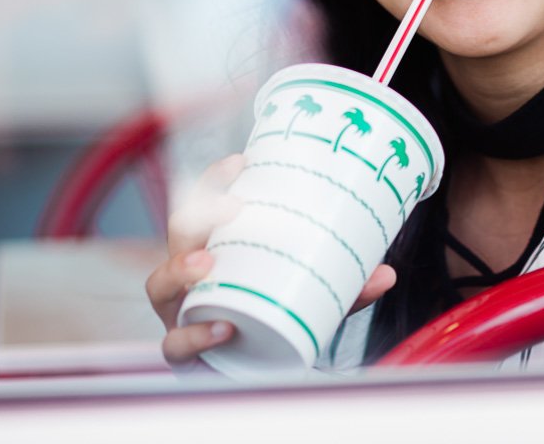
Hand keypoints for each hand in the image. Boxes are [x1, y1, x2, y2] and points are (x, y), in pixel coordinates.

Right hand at [143, 153, 397, 367]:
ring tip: (207, 263)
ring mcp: (179, 315)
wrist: (260, 381)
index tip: (241, 162)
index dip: (212, 181)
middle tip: (232, 208)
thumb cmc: (274, 328)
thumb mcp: (313, 301)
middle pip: (177, 235)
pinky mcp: (183, 354)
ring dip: (179, 269)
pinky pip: (176, 344)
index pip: (202, 204)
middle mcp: (187, 279)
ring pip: (159, 285)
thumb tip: (384, 272)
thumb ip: (344, 291)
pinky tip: (223, 328)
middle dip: (197, 214)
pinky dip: (196, 336)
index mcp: (213, 251)